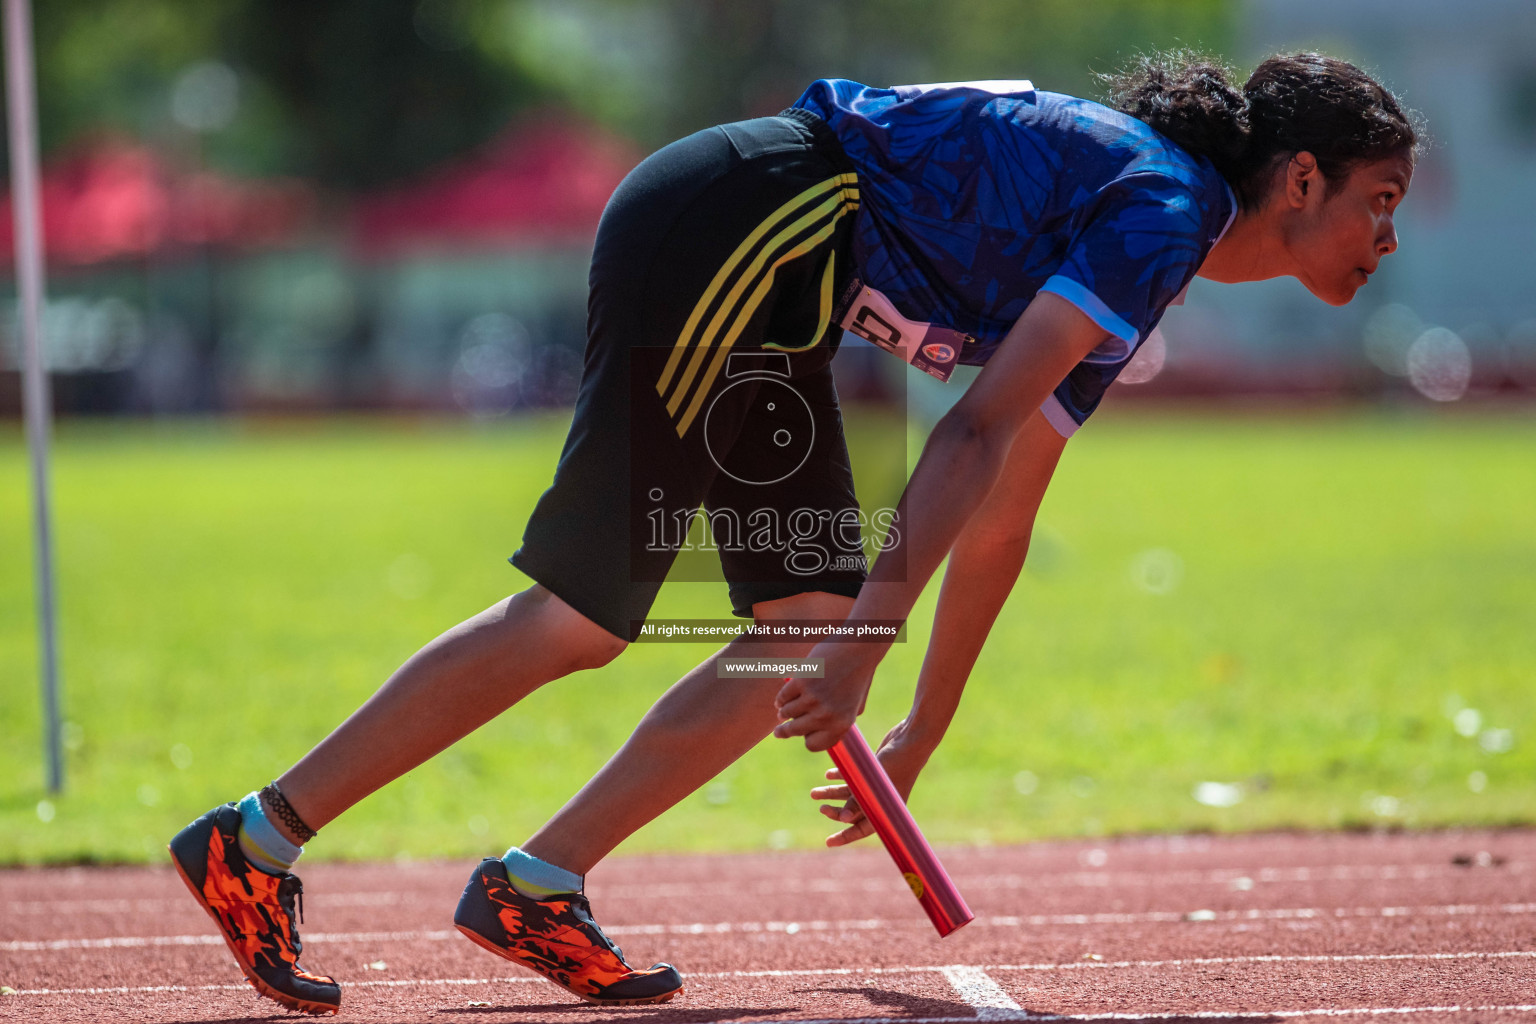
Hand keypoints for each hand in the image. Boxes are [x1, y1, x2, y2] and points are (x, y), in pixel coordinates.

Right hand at [772, 644, 877, 751]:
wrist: (858, 647)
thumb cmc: (858, 675)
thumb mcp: (855, 705)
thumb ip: (838, 722)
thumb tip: (816, 736)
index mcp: (841, 725)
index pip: (814, 745)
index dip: (806, 739)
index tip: (801, 735)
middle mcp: (826, 716)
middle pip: (794, 731)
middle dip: (783, 732)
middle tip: (777, 732)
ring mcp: (813, 699)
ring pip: (786, 713)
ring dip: (783, 711)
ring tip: (782, 708)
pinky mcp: (801, 682)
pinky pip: (782, 697)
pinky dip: (781, 697)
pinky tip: (783, 695)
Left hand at [810, 719, 931, 846]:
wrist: (910, 739)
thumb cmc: (897, 763)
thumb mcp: (874, 785)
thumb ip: (858, 802)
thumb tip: (843, 819)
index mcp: (884, 809)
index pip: (862, 829)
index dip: (845, 837)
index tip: (828, 842)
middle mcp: (879, 800)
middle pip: (853, 811)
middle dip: (835, 811)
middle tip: (820, 807)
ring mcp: (876, 785)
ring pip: (849, 793)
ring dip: (832, 792)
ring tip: (814, 792)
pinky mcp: (873, 770)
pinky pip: (853, 778)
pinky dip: (840, 776)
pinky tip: (828, 774)